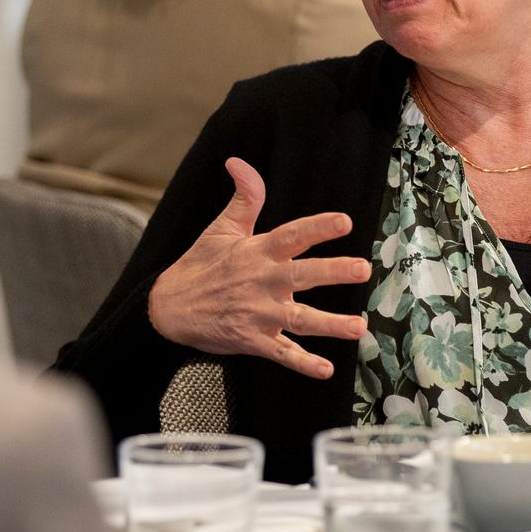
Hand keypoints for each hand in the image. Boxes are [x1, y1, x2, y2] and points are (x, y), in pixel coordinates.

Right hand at [148, 158, 369, 379]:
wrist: (168, 308)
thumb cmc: (200, 266)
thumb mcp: (221, 228)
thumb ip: (244, 197)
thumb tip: (238, 161)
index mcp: (256, 252)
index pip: (291, 235)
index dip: (317, 227)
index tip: (344, 221)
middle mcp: (260, 281)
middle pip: (301, 275)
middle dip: (333, 272)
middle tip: (362, 269)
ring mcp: (257, 313)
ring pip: (299, 319)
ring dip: (330, 324)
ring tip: (359, 327)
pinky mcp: (252, 340)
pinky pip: (281, 354)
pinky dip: (303, 364)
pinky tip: (326, 370)